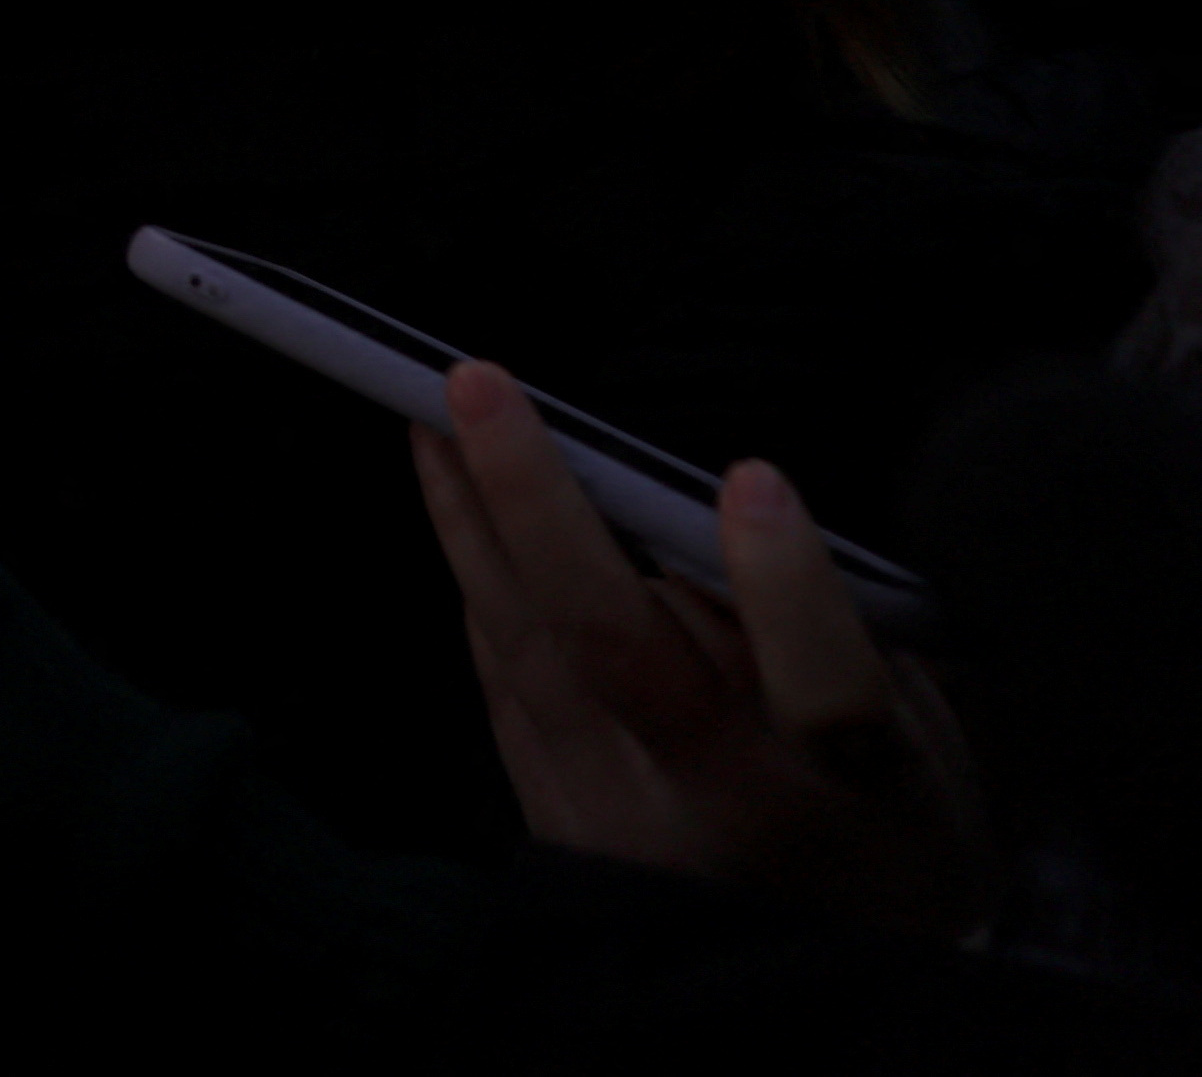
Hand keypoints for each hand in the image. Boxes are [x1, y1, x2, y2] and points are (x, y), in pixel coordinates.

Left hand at [412, 360, 984, 939]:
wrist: (814, 984)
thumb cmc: (889, 833)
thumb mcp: (936, 750)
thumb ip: (857, 638)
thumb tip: (755, 503)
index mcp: (859, 791)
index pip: (826, 694)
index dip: (789, 590)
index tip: (756, 480)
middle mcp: (727, 802)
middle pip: (617, 648)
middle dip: (540, 504)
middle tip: (480, 387)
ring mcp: (626, 817)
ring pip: (529, 648)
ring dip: (470, 517)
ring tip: (435, 412)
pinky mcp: (555, 823)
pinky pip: (501, 677)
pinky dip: (477, 577)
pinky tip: (453, 502)